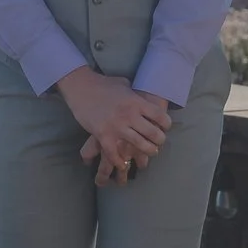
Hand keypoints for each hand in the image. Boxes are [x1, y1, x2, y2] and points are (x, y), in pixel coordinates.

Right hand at [57, 68, 171, 182]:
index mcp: (136, 102)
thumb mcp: (124, 85)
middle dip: (160, 140)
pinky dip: (120, 161)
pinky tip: (124, 164)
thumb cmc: (103, 84)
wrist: (81, 87)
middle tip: (160, 142)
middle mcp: (129, 115)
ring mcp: (116, 127)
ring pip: (139, 145)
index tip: (166, 127)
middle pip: (153, 133)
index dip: (166, 124)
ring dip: (148, 151)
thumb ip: (135, 94)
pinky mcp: (103, 135)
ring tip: (152, 152)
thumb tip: (144, 98)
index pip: (159, 116)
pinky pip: (114, 154)